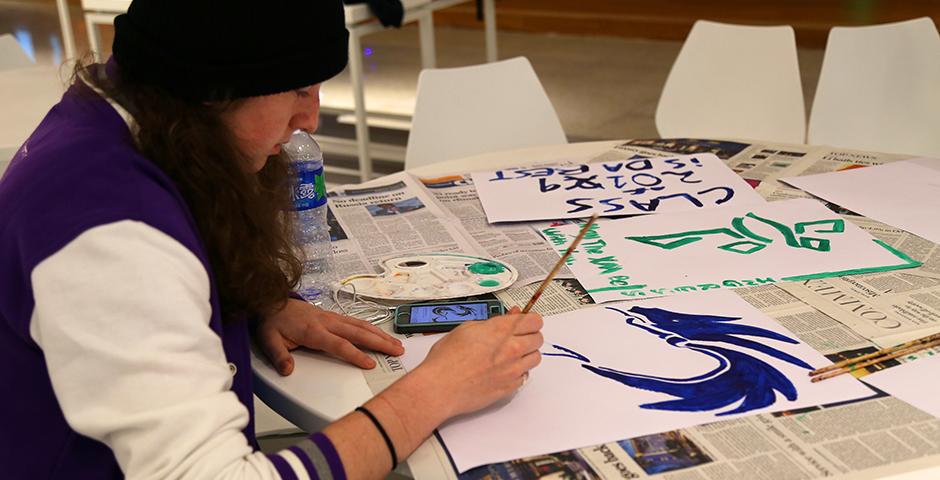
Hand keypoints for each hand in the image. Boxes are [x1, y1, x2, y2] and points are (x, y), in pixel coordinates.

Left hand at [256, 298, 402, 374]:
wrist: (271, 302)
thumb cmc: (273, 322)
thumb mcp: (268, 340)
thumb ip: (279, 356)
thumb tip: (288, 370)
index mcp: (313, 330)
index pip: (339, 344)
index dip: (355, 354)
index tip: (370, 363)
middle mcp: (327, 322)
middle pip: (358, 333)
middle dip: (380, 342)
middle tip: (397, 351)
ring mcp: (332, 317)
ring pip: (362, 325)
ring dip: (380, 335)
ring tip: (396, 344)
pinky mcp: (334, 316)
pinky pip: (357, 322)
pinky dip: (372, 328)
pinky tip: (381, 334)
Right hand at [413, 306, 543, 417]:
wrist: (439, 388)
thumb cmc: (446, 360)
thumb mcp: (466, 329)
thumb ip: (493, 323)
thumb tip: (510, 317)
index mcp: (500, 330)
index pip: (534, 320)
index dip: (531, 320)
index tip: (527, 321)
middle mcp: (511, 349)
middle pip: (539, 338)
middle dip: (530, 335)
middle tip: (519, 336)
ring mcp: (512, 370)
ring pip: (536, 357)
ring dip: (527, 354)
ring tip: (512, 354)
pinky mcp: (510, 387)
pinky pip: (525, 376)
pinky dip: (519, 371)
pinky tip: (505, 369)